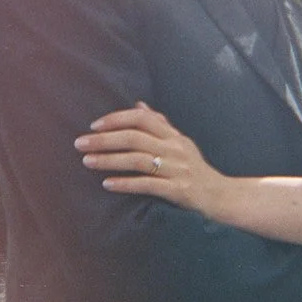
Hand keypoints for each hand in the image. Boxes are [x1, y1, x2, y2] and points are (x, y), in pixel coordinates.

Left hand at [75, 102, 229, 217]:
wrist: (222, 197)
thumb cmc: (196, 170)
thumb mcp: (181, 143)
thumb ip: (160, 125)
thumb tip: (138, 105)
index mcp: (173, 136)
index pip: (142, 118)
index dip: (117, 119)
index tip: (94, 125)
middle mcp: (175, 149)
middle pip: (135, 138)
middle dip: (105, 140)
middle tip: (79, 143)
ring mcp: (177, 170)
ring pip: (138, 160)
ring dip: (109, 160)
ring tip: (87, 161)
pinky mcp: (178, 191)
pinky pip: (148, 185)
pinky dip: (126, 184)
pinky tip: (108, 184)